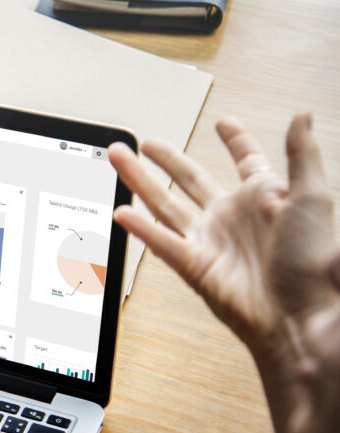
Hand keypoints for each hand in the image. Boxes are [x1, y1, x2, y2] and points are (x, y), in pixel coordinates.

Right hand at [108, 113, 337, 432]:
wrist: (298, 315)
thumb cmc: (312, 262)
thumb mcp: (313, 197)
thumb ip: (301, 155)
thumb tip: (301, 117)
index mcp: (264, 198)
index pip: (247, 161)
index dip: (236, 141)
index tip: (224, 124)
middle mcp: (233, 217)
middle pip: (191, 179)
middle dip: (166, 159)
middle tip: (145, 142)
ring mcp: (210, 241)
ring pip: (165, 202)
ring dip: (139, 179)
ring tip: (118, 157)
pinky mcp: (194, 265)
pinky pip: (161, 241)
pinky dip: (140, 228)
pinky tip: (121, 211)